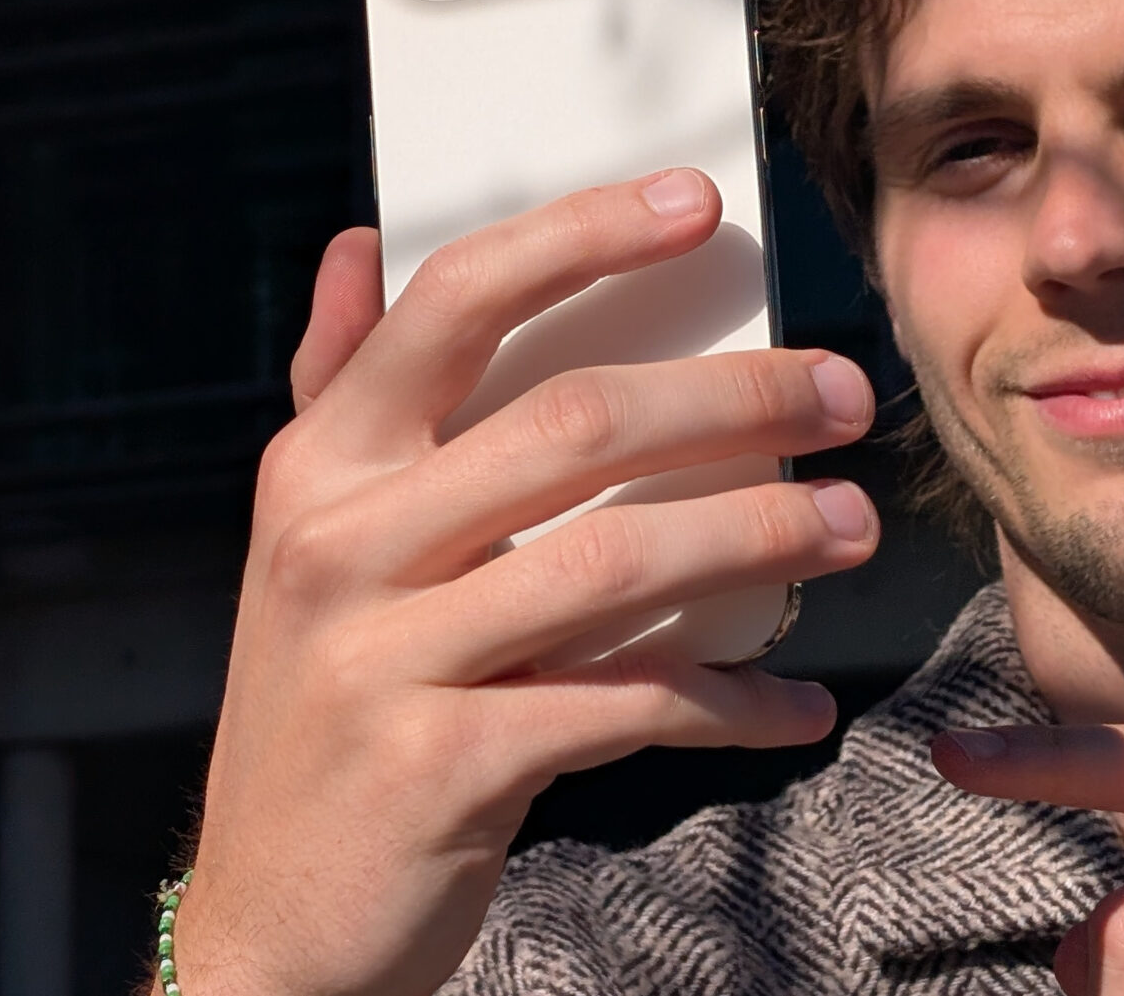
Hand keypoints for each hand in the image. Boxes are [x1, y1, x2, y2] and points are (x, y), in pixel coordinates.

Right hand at [179, 169, 879, 995]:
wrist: (272, 931)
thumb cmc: (325, 713)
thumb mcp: (307, 547)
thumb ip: (334, 392)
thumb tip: (354, 242)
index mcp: (319, 468)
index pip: (455, 304)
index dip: (582, 235)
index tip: (698, 201)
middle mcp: (340, 544)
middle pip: (577, 423)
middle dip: (737, 398)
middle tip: (844, 396)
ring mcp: (388, 658)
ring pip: (621, 560)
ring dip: (764, 534)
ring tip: (851, 526)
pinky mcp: (446, 767)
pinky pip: (630, 706)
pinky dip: (733, 704)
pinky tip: (795, 705)